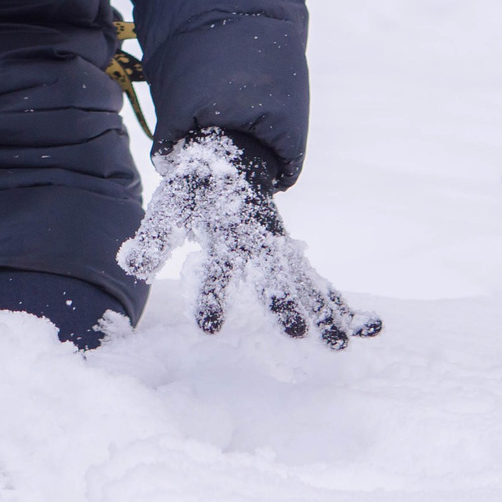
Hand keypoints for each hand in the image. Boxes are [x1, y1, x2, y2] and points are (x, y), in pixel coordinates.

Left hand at [118, 129, 381, 349]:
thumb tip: (130, 265)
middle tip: (295, 334)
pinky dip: (345, 303)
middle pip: (272, 270)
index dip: (212, 294)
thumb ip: (152, 237)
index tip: (210, 329)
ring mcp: (280, 246)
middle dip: (283, 300)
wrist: (232, 154)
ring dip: (324, 310)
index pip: (216, 263)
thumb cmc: (196, 190)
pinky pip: (321, 282)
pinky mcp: (292, 256)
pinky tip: (370, 328)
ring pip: (305, 279)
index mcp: (225, 226)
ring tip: (341, 346)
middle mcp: (258, 237)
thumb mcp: (169, 207)